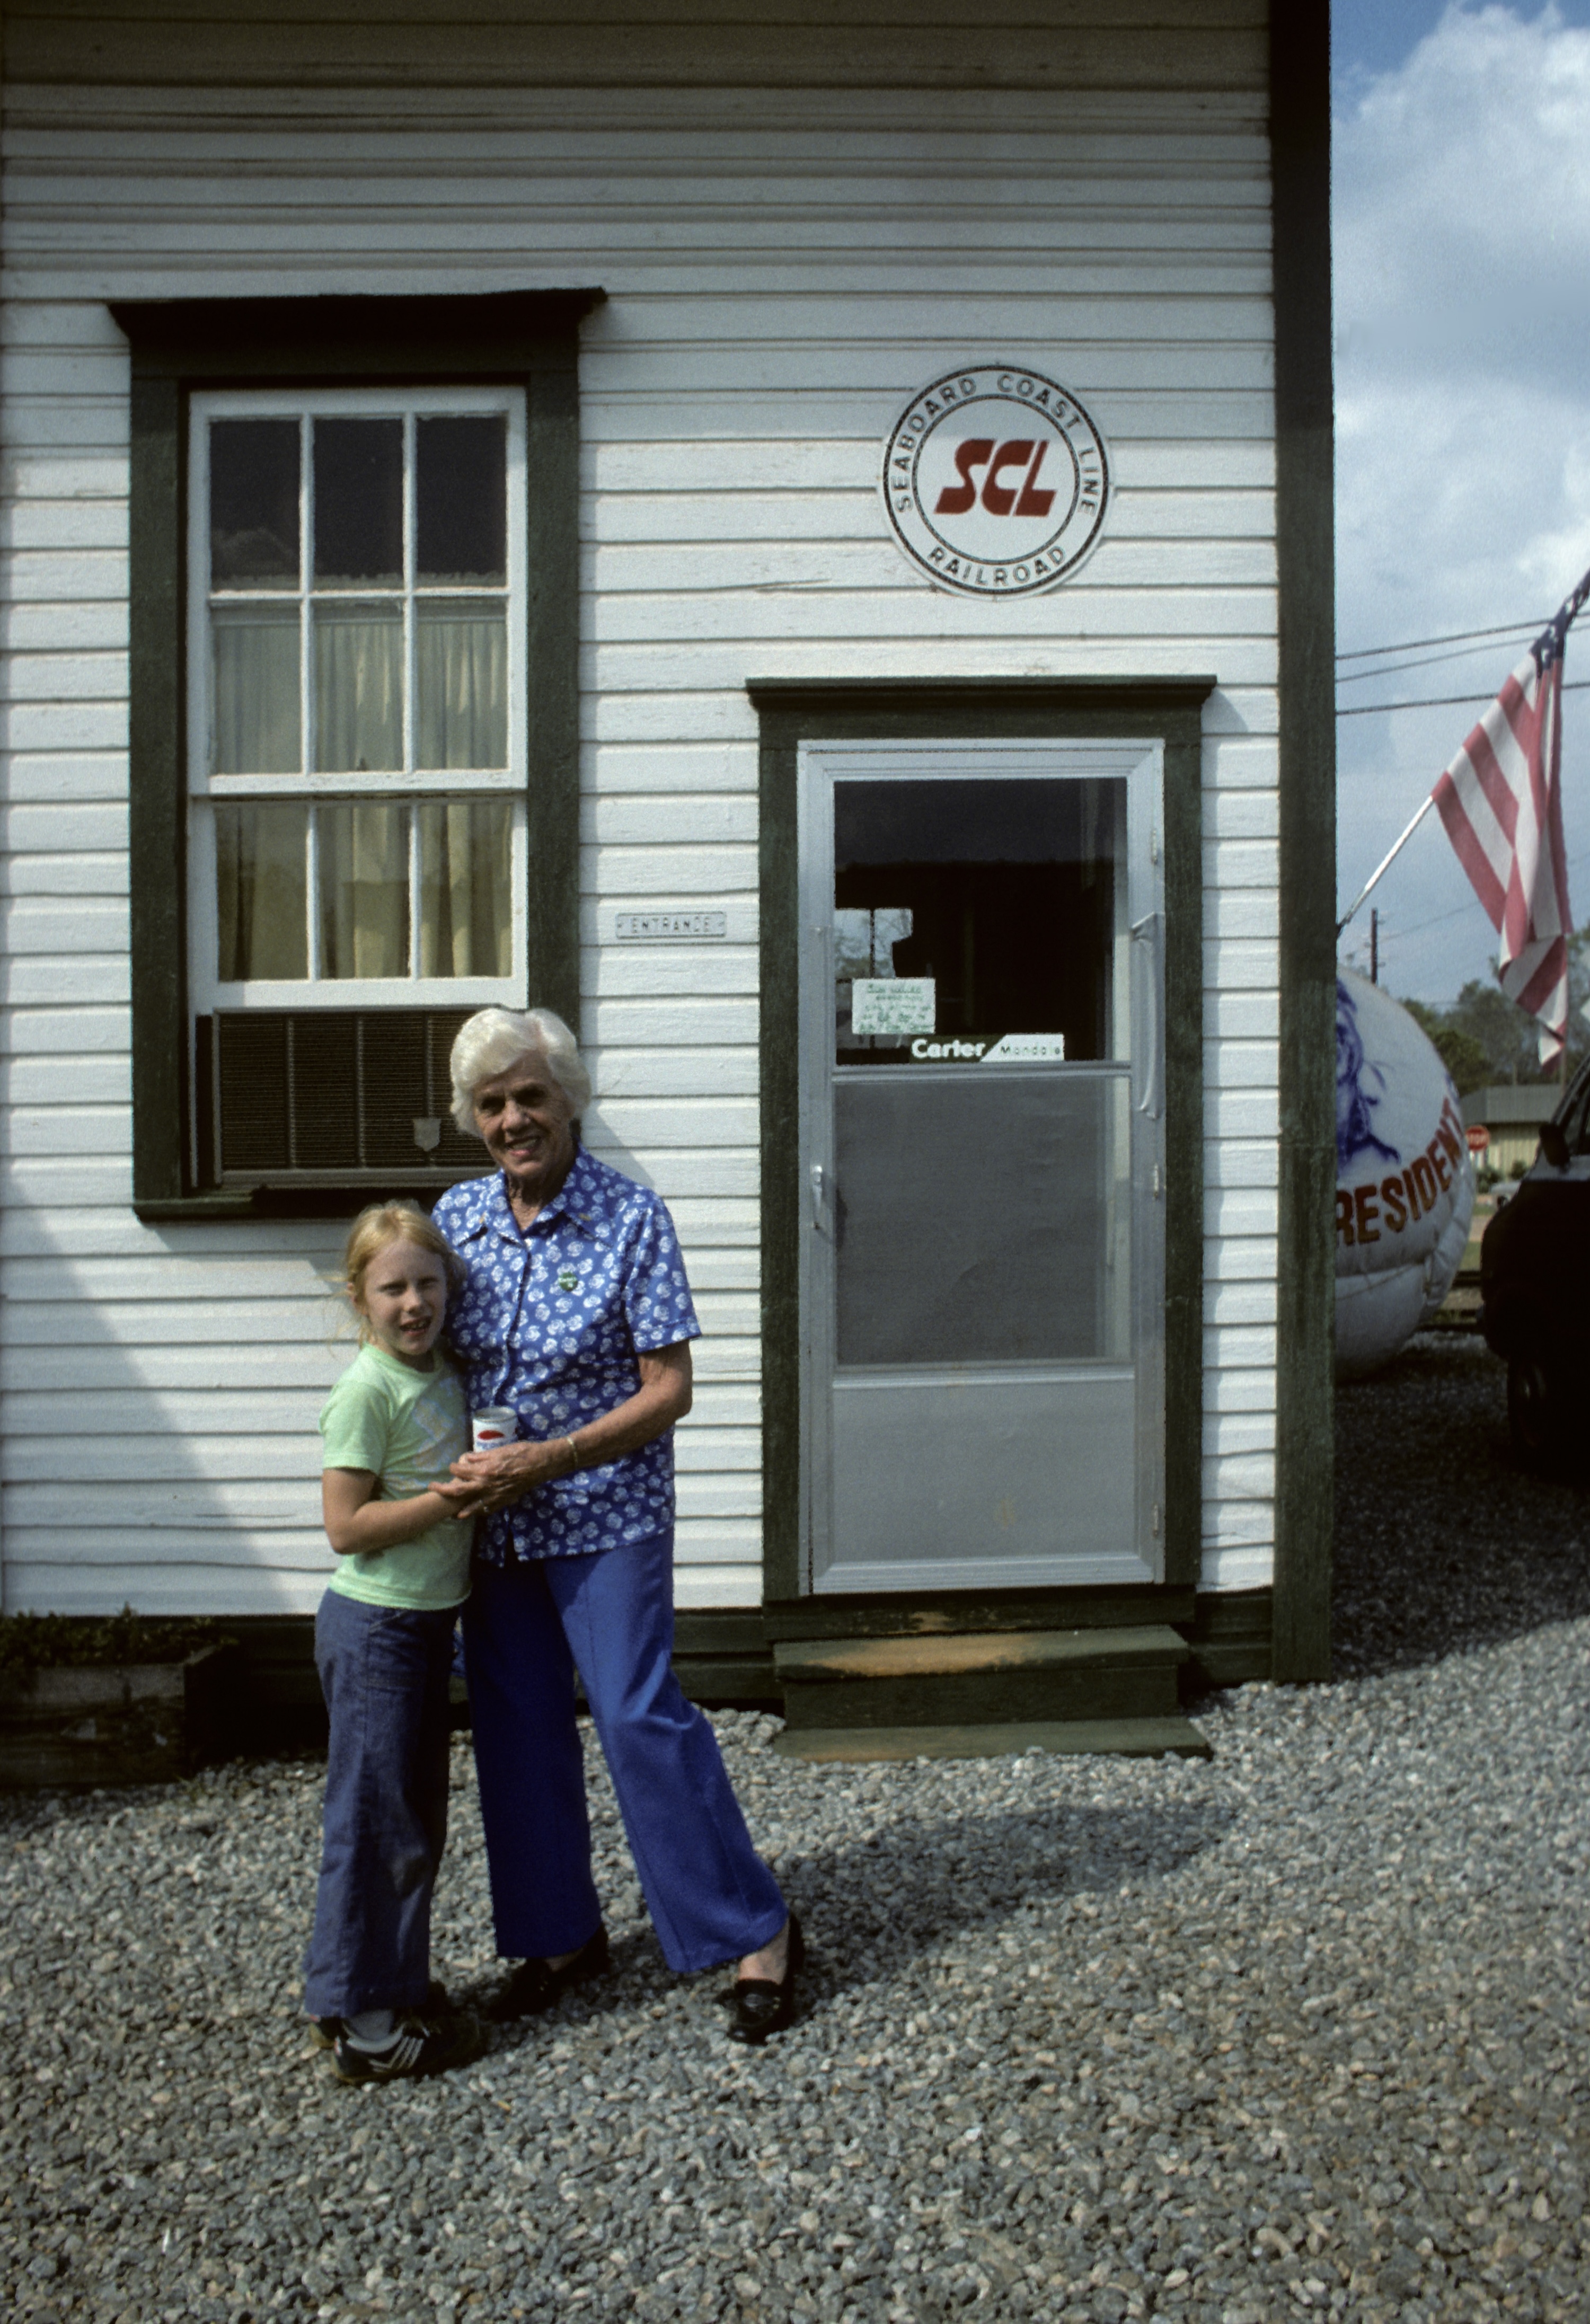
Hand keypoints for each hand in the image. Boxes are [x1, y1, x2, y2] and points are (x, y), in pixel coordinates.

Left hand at [445, 1440, 564, 1518]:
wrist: (540, 1464)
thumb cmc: (521, 1453)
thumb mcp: (499, 1450)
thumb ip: (481, 1456)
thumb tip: (467, 1458)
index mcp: (484, 1469)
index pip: (461, 1470)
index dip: (454, 1467)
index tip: (452, 1466)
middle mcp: (486, 1484)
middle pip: (458, 1490)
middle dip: (443, 1489)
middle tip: (432, 1487)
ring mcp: (494, 1495)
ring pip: (472, 1506)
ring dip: (460, 1510)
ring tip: (452, 1514)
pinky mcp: (504, 1500)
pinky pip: (488, 1509)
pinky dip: (480, 1512)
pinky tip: (475, 1513)